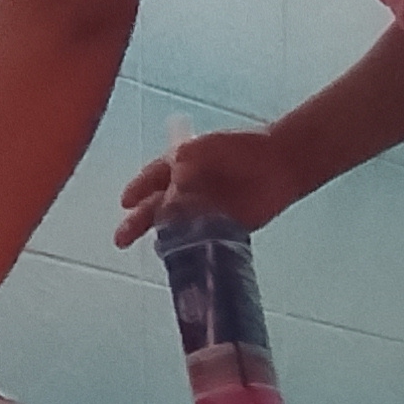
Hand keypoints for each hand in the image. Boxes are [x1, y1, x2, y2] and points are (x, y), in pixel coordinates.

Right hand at [114, 123, 305, 249]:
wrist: (281, 164)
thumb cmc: (242, 149)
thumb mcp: (207, 148)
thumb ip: (185, 165)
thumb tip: (172, 192)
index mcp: (180, 165)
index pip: (151, 178)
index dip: (137, 190)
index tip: (125, 201)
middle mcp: (188, 190)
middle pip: (156, 208)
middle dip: (138, 222)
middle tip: (122, 237)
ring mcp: (204, 211)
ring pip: (176, 228)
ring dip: (163, 237)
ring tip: (155, 245)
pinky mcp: (222, 228)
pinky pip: (200, 241)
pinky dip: (190, 249)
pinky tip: (181, 255)